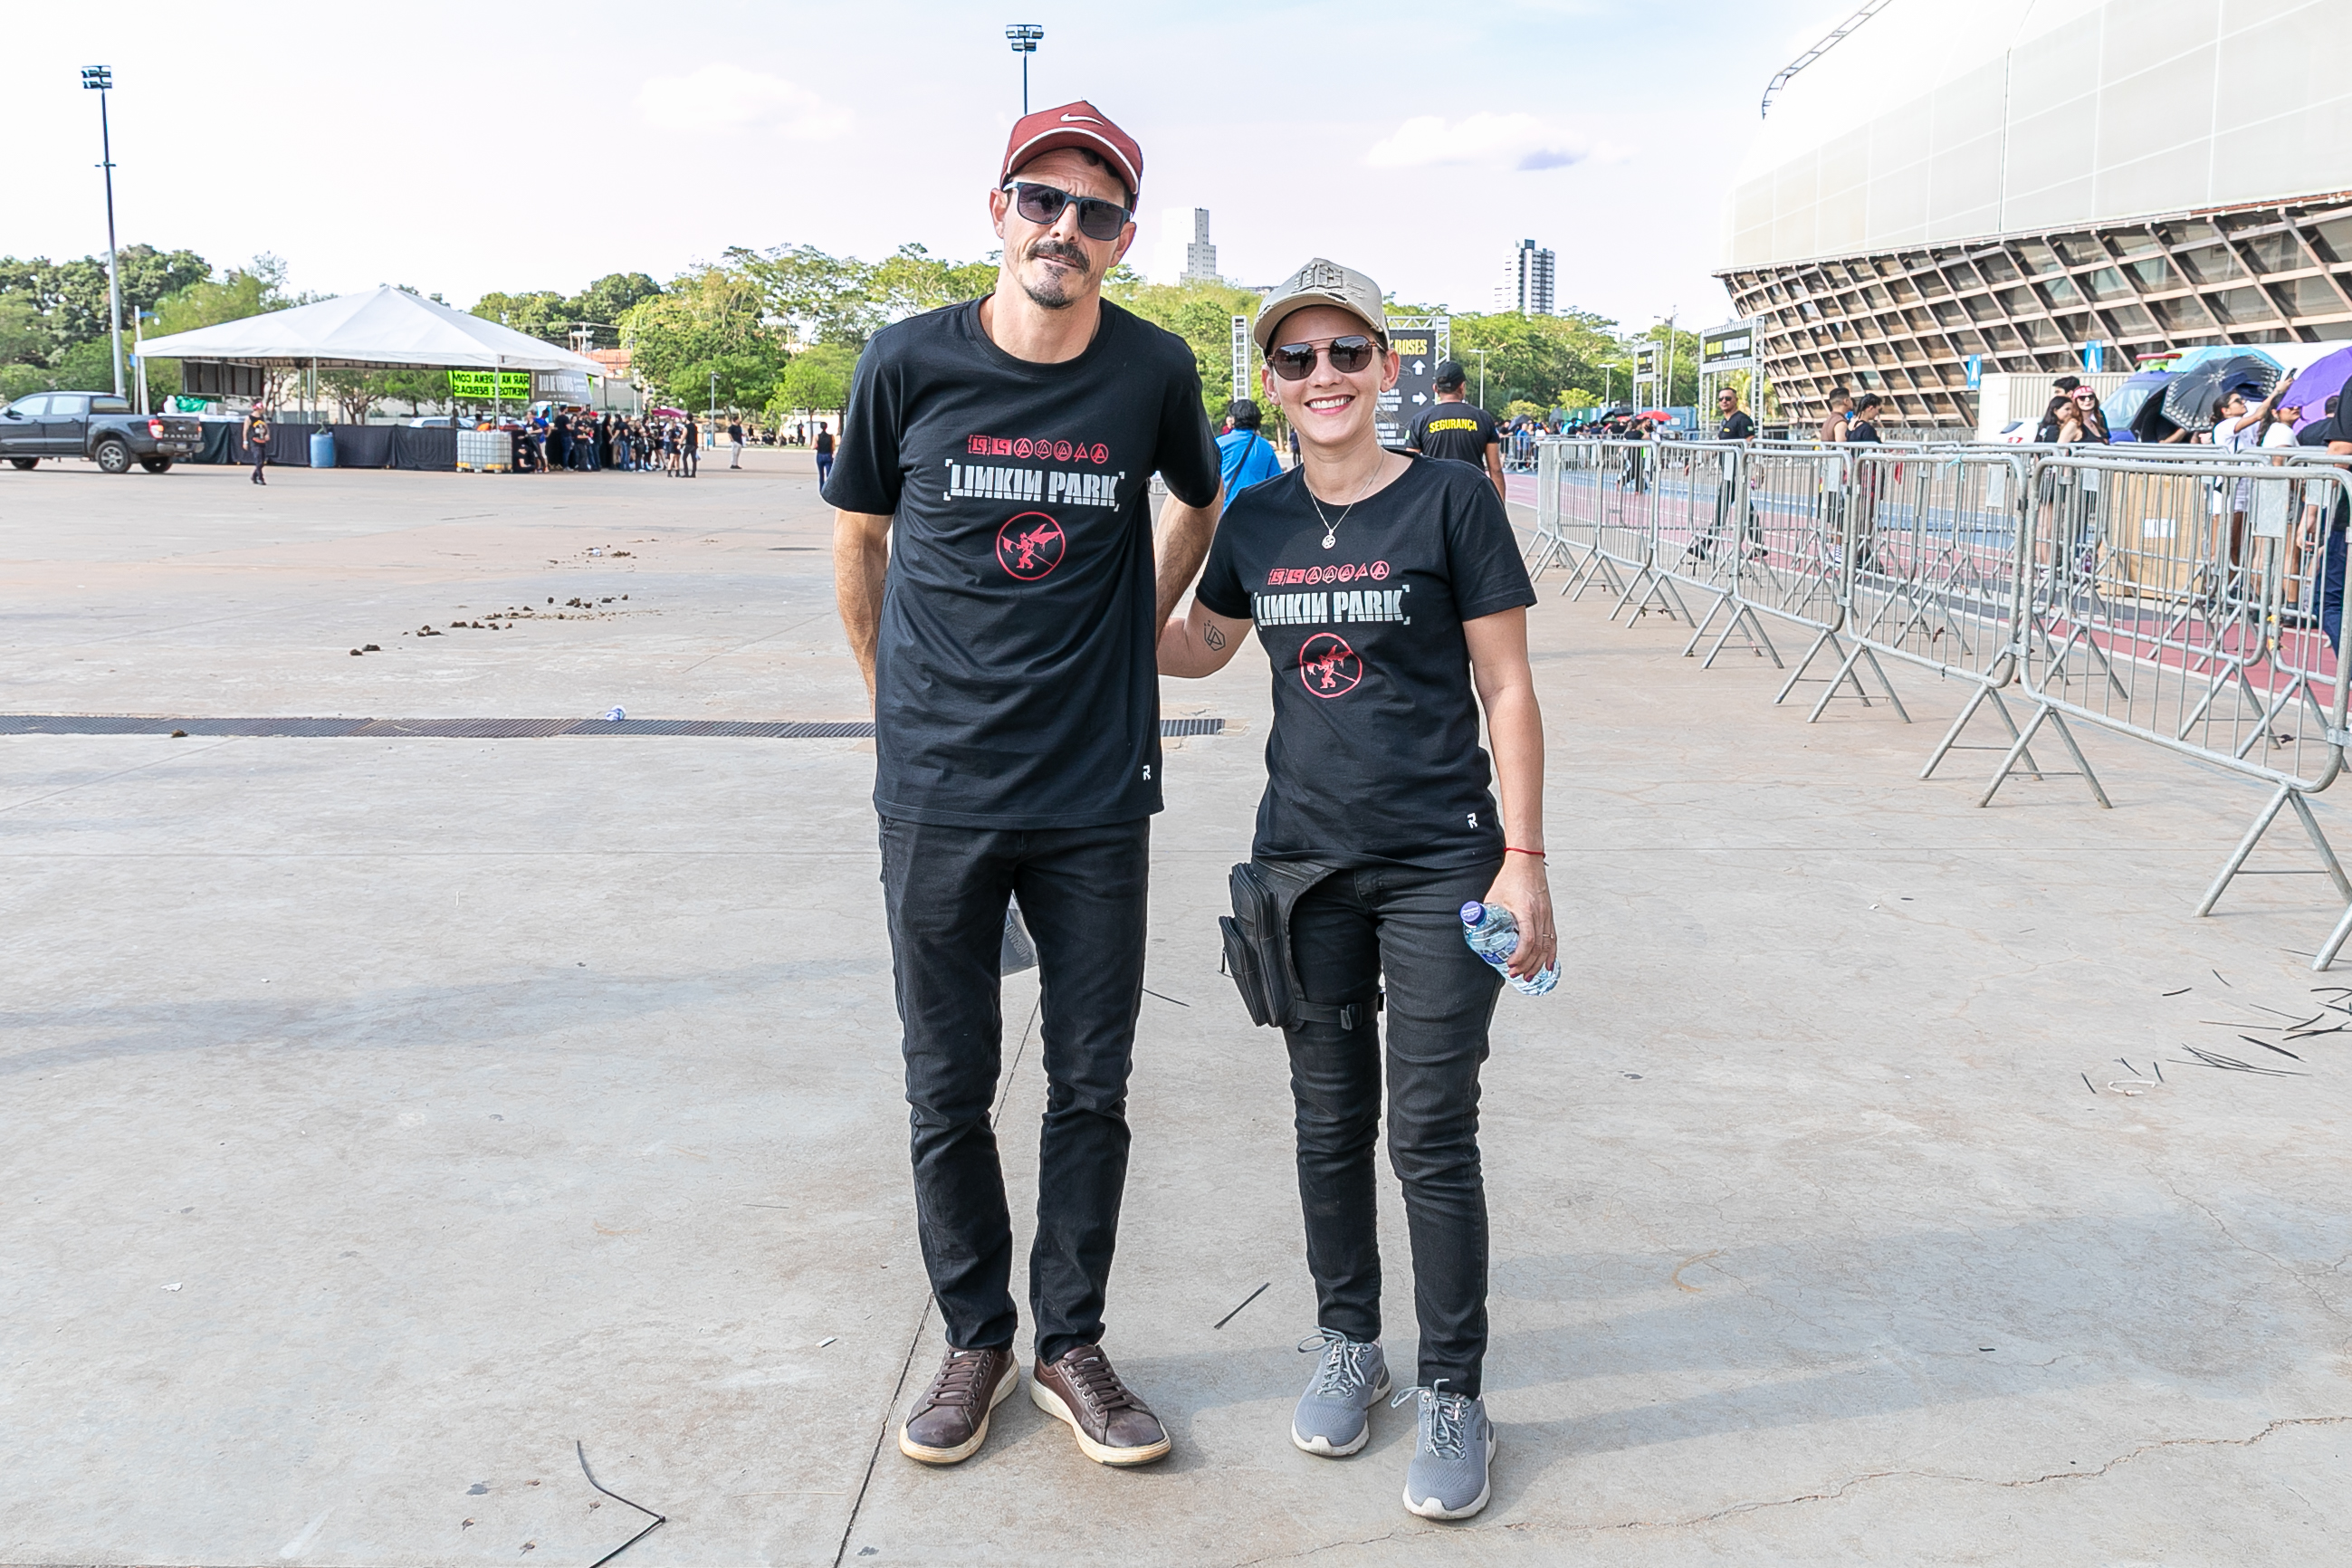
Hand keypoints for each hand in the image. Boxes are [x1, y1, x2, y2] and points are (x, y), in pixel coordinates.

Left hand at [1481, 855, 1554, 980]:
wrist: (1527, 862)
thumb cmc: (1511, 876)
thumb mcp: (1494, 895)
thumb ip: (1485, 912)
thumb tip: (1473, 926)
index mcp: (1526, 912)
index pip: (1527, 940)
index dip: (1520, 956)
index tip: (1511, 965)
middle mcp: (1540, 915)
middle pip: (1538, 948)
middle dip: (1527, 965)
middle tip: (1516, 974)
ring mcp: (1546, 916)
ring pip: (1547, 946)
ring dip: (1539, 963)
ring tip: (1530, 975)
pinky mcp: (1548, 915)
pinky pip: (1553, 939)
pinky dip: (1551, 954)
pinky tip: (1548, 965)